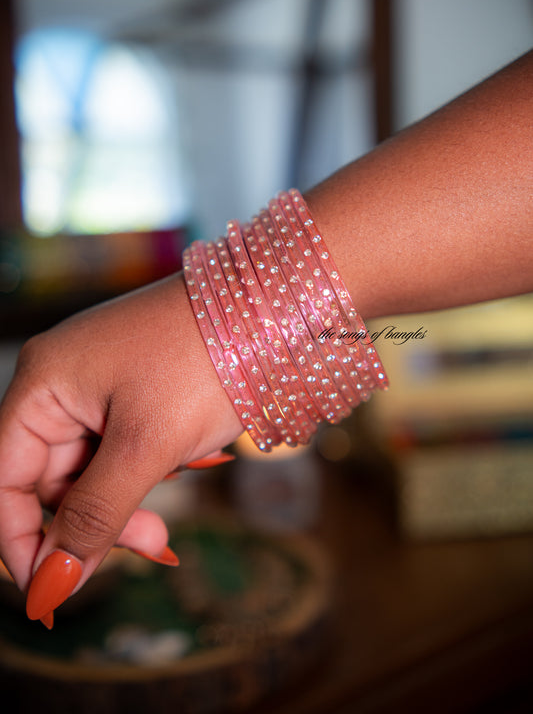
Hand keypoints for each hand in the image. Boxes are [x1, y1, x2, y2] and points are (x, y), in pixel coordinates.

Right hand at [0, 273, 241, 624]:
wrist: (271, 306)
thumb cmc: (205, 360)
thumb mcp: (147, 446)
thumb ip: (95, 514)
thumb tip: (53, 581)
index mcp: (44, 382)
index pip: (5, 477)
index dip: (21, 539)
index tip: (53, 591)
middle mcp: (62, 380)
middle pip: (50, 477)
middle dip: (91, 521)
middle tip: (150, 544)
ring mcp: (100, 383)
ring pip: (90, 468)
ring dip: (122, 504)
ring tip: (164, 529)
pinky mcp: (136, 389)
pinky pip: (120, 448)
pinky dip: (142, 476)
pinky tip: (174, 478)